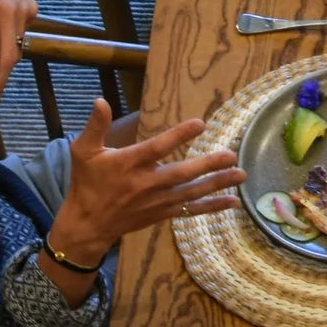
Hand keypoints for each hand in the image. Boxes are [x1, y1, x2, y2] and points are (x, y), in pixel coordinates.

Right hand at [46, 101, 243, 269]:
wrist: (87, 225)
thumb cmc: (87, 183)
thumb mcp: (84, 152)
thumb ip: (94, 126)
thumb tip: (100, 100)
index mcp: (129, 164)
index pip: (157, 148)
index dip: (179, 136)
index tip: (201, 123)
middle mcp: (146, 183)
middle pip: (181, 174)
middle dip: (208, 165)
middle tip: (232, 155)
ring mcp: (157, 201)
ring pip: (192, 193)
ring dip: (218, 184)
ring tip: (242, 175)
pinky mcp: (163, 214)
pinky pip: (191, 211)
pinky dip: (213, 207)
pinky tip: (233, 202)